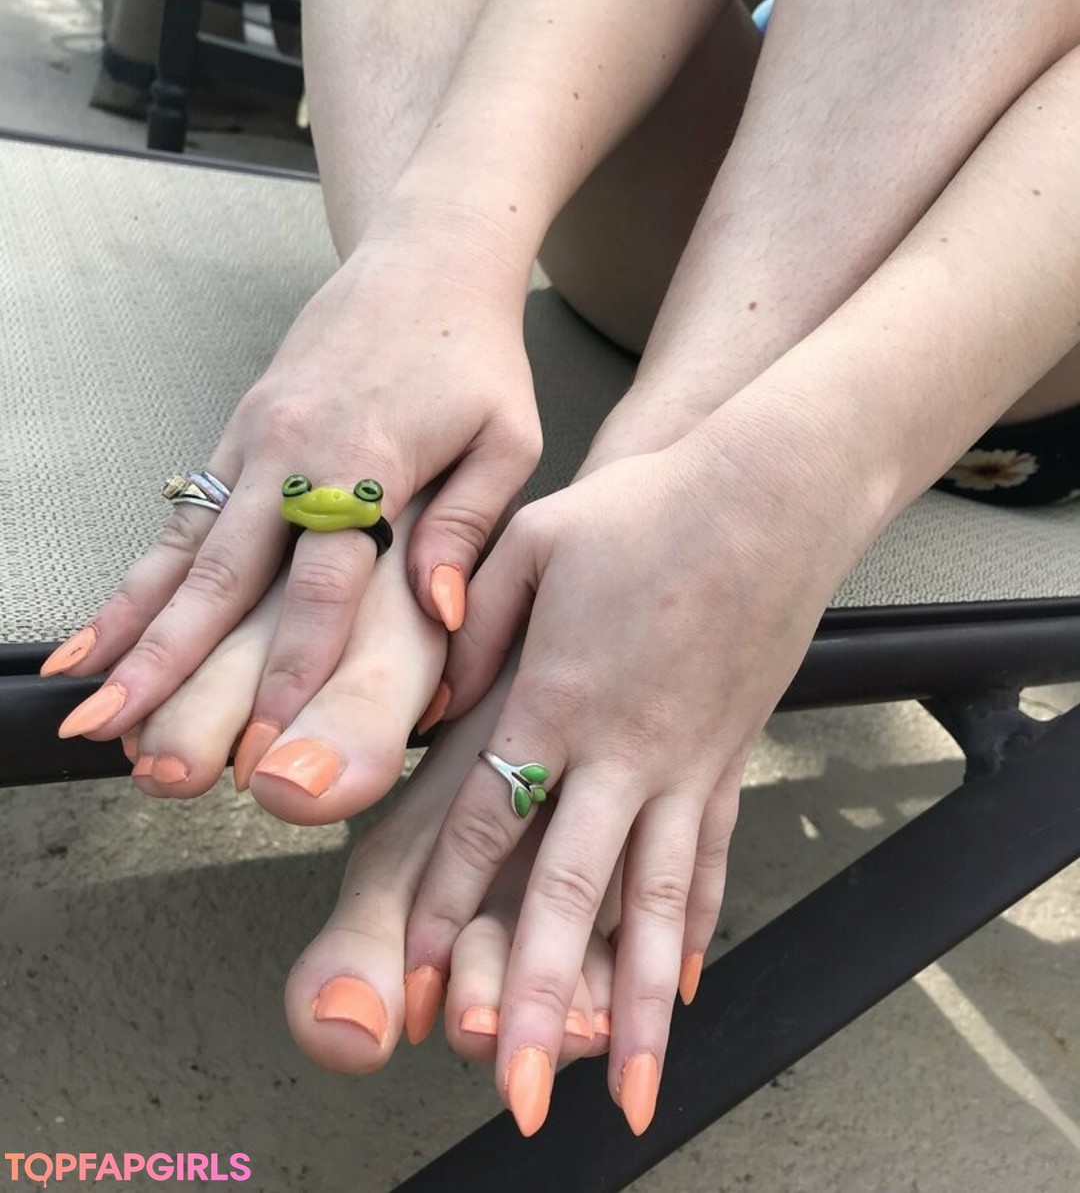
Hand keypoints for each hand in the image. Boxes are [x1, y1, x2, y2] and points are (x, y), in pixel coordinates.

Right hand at [49, 217, 540, 748]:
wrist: (426, 259)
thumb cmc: (474, 355)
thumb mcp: (507, 439)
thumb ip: (468, 527)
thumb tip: (437, 615)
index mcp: (365, 460)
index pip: (323, 585)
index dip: (291, 668)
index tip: (263, 744)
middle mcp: (291, 452)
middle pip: (224, 575)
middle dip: (170, 663)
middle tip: (123, 732)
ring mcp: (253, 440)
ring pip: (184, 548)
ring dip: (133, 625)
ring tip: (86, 692)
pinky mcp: (239, 433)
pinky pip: (182, 516)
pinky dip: (142, 576)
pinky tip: (105, 623)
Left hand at [401, 416, 862, 1134]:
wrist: (769, 495)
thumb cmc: (648, 509)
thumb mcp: (536, 541)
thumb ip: (474, 622)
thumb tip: (435, 699)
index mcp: (559, 694)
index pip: (488, 817)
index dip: (449, 902)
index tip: (421, 979)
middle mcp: (623, 748)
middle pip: (572, 890)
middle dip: (542, 998)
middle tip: (517, 1087)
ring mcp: (685, 760)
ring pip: (656, 901)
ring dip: (634, 1000)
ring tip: (630, 1086)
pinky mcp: (729, 756)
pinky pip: (708, 857)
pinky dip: (694, 928)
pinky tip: (681, 986)